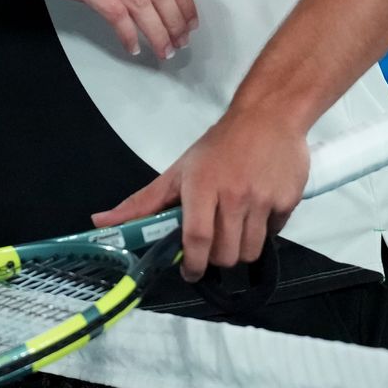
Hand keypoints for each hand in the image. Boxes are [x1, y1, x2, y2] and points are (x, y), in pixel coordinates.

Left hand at [91, 110, 308, 281]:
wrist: (268, 116)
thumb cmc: (217, 146)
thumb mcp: (178, 171)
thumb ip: (142, 203)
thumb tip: (99, 221)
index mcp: (201, 187)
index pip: (197, 239)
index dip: (193, 264)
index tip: (190, 271)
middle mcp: (233, 196)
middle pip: (225, 254)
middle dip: (216, 258)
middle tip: (212, 245)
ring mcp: (263, 200)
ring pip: (251, 252)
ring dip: (240, 250)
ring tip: (234, 230)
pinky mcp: (289, 202)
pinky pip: (274, 234)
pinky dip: (264, 232)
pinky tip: (257, 212)